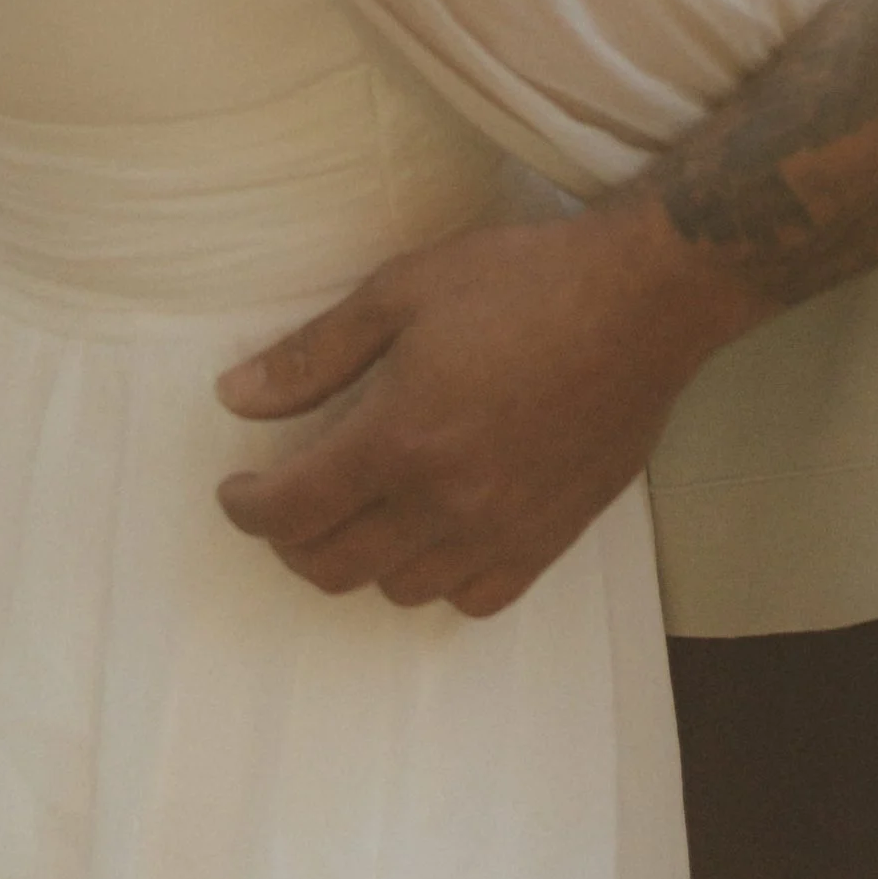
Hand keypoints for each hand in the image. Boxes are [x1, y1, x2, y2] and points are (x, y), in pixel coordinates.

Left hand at [212, 195, 742, 616]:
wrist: (642, 300)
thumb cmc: (521, 281)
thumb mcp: (403, 290)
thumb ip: (315, 353)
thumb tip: (235, 396)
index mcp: (399, 438)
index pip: (292, 510)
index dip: (247, 508)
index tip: (236, 488)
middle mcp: (445, 503)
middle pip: (334, 563)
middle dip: (291, 539)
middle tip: (286, 500)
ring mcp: (501, 531)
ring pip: (397, 588)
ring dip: (359, 559)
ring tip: (354, 510)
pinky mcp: (549, 540)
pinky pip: (471, 598)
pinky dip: (434, 579)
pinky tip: (430, 534)